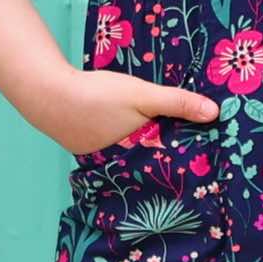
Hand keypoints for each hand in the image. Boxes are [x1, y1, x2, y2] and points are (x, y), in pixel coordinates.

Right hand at [37, 63, 221, 156]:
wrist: (47, 94)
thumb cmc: (97, 96)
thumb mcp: (142, 95)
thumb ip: (177, 103)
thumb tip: (215, 113)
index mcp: (137, 158)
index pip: (170, 163)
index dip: (188, 156)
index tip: (209, 149)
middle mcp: (120, 167)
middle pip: (152, 161)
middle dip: (168, 153)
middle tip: (192, 141)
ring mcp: (102, 161)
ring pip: (134, 155)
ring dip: (146, 145)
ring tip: (166, 132)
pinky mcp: (88, 149)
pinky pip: (116, 148)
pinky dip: (125, 138)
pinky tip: (129, 126)